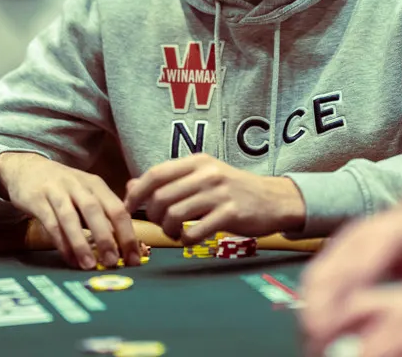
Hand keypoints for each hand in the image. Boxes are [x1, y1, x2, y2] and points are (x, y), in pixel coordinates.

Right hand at [0, 152, 138, 269]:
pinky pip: (51, 223)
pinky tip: (69, 259)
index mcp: (96, 185)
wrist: (27, 168)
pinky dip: (61, 243)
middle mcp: (79, 186)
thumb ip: (105, 212)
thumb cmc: (64, 187)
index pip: (118, 209)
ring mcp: (57, 191)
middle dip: (106, 238)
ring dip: (81, 243)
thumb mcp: (87, 192)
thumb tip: (125, 243)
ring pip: (71, 218)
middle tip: (113, 262)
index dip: (128, 234)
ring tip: (90, 265)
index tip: (134, 258)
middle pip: (96, 211)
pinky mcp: (37, 200)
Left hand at [122, 153, 306, 242]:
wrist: (273, 199)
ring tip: (175, 232)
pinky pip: (195, 231)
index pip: (155, 174)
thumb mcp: (202, 176)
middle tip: (160, 223)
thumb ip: (168, 180)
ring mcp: (219, 193)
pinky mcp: (230, 214)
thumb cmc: (232, 189)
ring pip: (174, 214)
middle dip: (152, 215)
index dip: (136, 193)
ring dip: (168, 230)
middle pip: (161, 197)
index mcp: (197, 162)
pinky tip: (190, 238)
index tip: (128, 207)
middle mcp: (207, 174)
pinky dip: (185, 240)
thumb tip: (130, 186)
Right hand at [301, 185, 401, 352]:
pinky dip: (313, 295)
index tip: (329, 327)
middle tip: (315, 337)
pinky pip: (320, 270)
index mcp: (389, 235)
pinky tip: (317, 317)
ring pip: (318, 271)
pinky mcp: (340, 244)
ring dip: (311, 303)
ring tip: (313, 333)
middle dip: (316, 306)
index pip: (356, 269)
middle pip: (327, 270)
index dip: (340, 299)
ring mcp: (348, 236)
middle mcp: (362, 232)